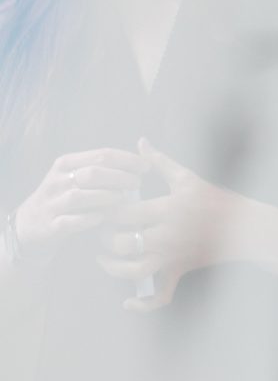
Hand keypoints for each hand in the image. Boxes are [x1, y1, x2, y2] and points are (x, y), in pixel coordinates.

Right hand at [12, 148, 147, 264]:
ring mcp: (51, 204)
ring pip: (80, 196)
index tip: (146, 166)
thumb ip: (101, 167)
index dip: (128, 159)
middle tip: (137, 184)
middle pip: (93, 173)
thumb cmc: (64, 198)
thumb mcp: (76, 176)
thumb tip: (142, 157)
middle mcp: (57, 181)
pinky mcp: (49, 226)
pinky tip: (103, 217)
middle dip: (120, 177)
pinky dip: (89, 219)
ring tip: (124, 199)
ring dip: (106, 197)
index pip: (102, 155)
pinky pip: (70, 221)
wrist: (28, 225)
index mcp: (66, 164)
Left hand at [97, 139, 250, 311]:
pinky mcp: (179, 271)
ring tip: (104, 258)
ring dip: (113, 268)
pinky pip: (160, 296)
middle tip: (99, 231)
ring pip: (133, 271)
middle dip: (104, 239)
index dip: (105, 211)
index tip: (100, 206)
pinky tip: (127, 302)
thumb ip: (160, 162)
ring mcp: (172, 256)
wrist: (244, 226)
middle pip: (121, 243)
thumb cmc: (214, 199)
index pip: (123, 213)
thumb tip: (140, 142)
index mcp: (167, 209)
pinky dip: (143, 304)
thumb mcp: (187, 178)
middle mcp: (167, 235)